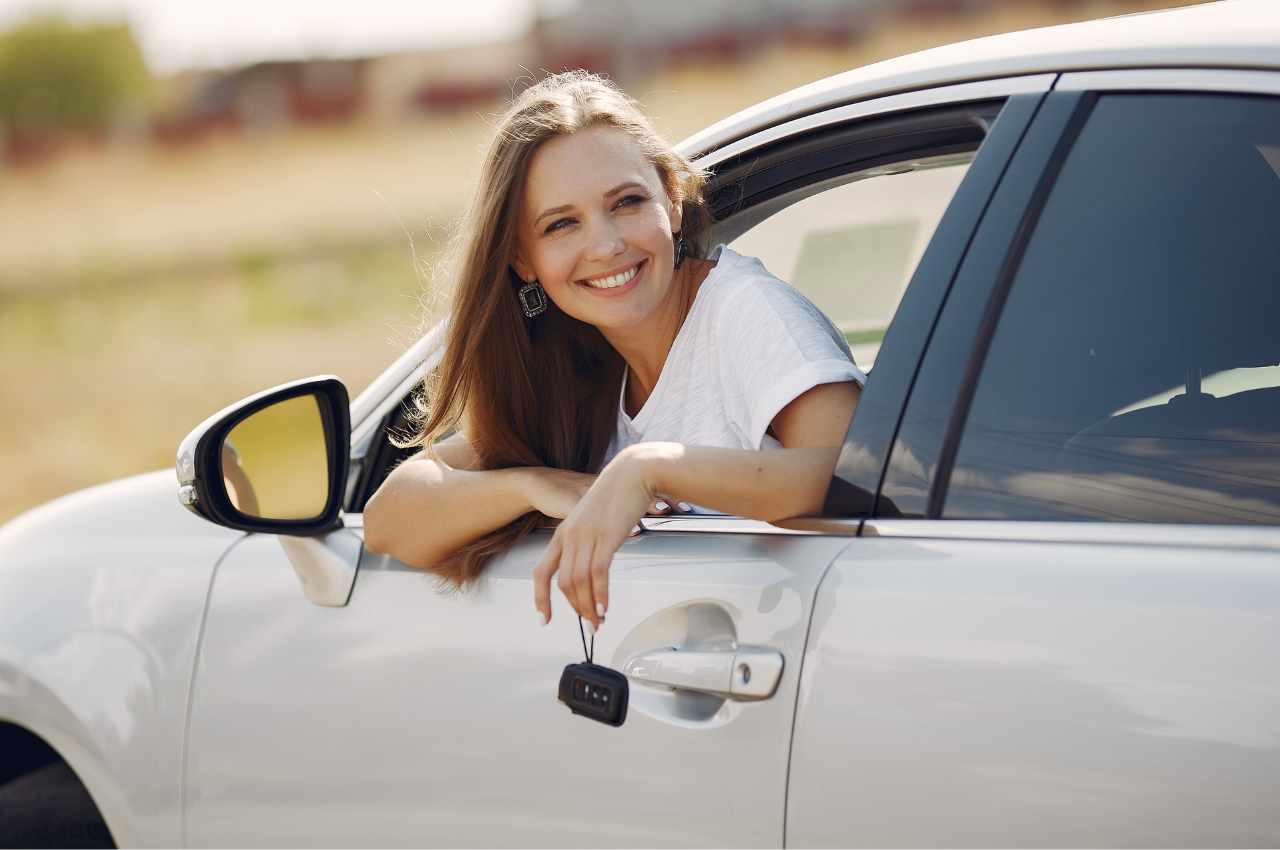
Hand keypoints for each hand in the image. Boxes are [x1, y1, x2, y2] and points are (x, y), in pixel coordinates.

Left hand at [532, 444, 670, 629]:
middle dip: (575, 609)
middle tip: (590, 625)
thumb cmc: (618, 495)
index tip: (544, 618)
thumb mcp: (594, 521)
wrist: (633, 472)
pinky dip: (600, 595)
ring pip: (579, 582)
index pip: (542, 572)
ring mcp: (586, 536)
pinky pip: (598, 574)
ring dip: (589, 607)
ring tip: (599, 622)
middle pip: (563, 583)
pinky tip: (604, 607)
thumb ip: (590, 542)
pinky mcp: (606, 537)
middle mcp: (570, 536)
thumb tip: (596, 568)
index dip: (540, 598)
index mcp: (563, 533)